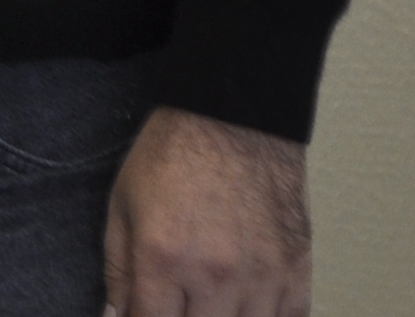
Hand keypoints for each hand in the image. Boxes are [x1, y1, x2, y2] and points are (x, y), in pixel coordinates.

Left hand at [104, 105, 309, 316]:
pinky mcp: (296, 270)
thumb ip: (118, 271)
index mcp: (165, 259)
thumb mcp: (123, 206)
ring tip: (207, 302)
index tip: (140, 315)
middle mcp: (216, 276)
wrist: (233, 118)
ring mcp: (262, 278)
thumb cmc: (172, 156)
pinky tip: (245, 307)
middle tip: (176, 303)